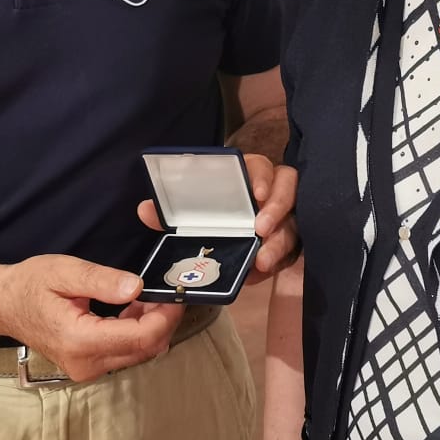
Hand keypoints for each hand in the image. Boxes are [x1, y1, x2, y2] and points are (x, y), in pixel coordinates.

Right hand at [0, 254, 184, 382]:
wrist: (3, 305)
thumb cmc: (29, 286)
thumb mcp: (64, 271)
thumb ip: (101, 280)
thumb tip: (136, 288)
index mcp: (80, 340)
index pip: (141, 337)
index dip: (166, 316)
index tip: (175, 293)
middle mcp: (86, 364)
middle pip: (145, 348)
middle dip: (163, 320)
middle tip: (165, 291)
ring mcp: (87, 369)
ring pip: (139, 353)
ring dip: (151, 326)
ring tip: (148, 297)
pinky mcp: (89, 367)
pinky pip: (125, 353)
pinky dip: (137, 332)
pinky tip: (132, 309)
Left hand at [136, 155, 299, 281]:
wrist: (229, 242)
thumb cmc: (213, 218)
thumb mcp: (191, 215)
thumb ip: (169, 213)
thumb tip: (145, 210)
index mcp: (248, 177)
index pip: (261, 166)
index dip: (262, 176)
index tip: (256, 192)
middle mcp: (273, 192)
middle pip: (289, 190)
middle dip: (278, 209)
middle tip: (261, 230)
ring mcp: (287, 217)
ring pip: (294, 224)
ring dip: (280, 242)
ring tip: (262, 260)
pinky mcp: (291, 242)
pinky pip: (293, 251)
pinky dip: (279, 262)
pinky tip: (261, 272)